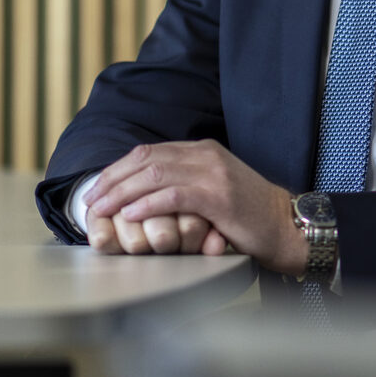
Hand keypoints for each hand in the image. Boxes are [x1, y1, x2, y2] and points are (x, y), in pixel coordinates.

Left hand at [86, 140, 304, 276]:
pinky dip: (148, 204)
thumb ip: (186, 183)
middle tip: (90, 200)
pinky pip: (174, 195)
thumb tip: (144, 193)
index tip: (97, 188)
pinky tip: (131, 214)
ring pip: (155, 174)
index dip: (118, 169)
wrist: (285, 226)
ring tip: (102, 209)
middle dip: (112, 179)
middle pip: (146, 159)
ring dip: (122, 192)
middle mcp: (206, 155)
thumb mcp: (214, 190)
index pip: (149, 151)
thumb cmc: (248, 216)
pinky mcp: (219, 196)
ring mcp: (214, 173)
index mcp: (202, 150)